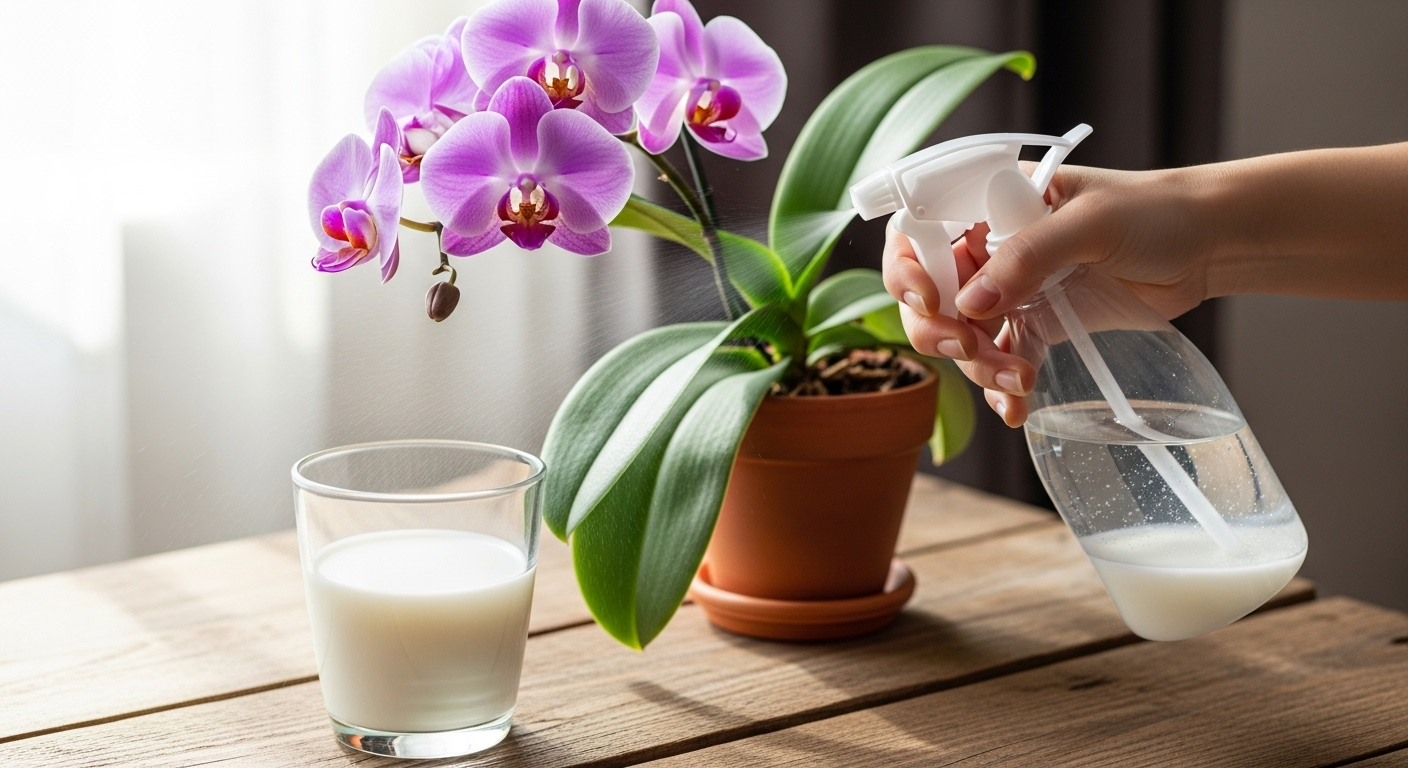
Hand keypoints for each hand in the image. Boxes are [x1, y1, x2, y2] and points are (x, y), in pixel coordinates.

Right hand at [882, 163, 1212, 426]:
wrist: (1208, 245)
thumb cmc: (1154, 212)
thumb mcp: (1089, 224)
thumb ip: (1028, 256)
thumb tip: (970, 302)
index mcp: (987, 202)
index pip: (917, 231)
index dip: (907, 269)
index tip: (933, 302)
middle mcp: (988, 246)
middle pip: (929, 294)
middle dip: (940, 330)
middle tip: (970, 349)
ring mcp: (1009, 288)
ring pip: (962, 336)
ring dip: (978, 366)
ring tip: (1020, 383)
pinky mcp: (1035, 324)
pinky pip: (1001, 360)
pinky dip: (1002, 388)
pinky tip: (1015, 410)